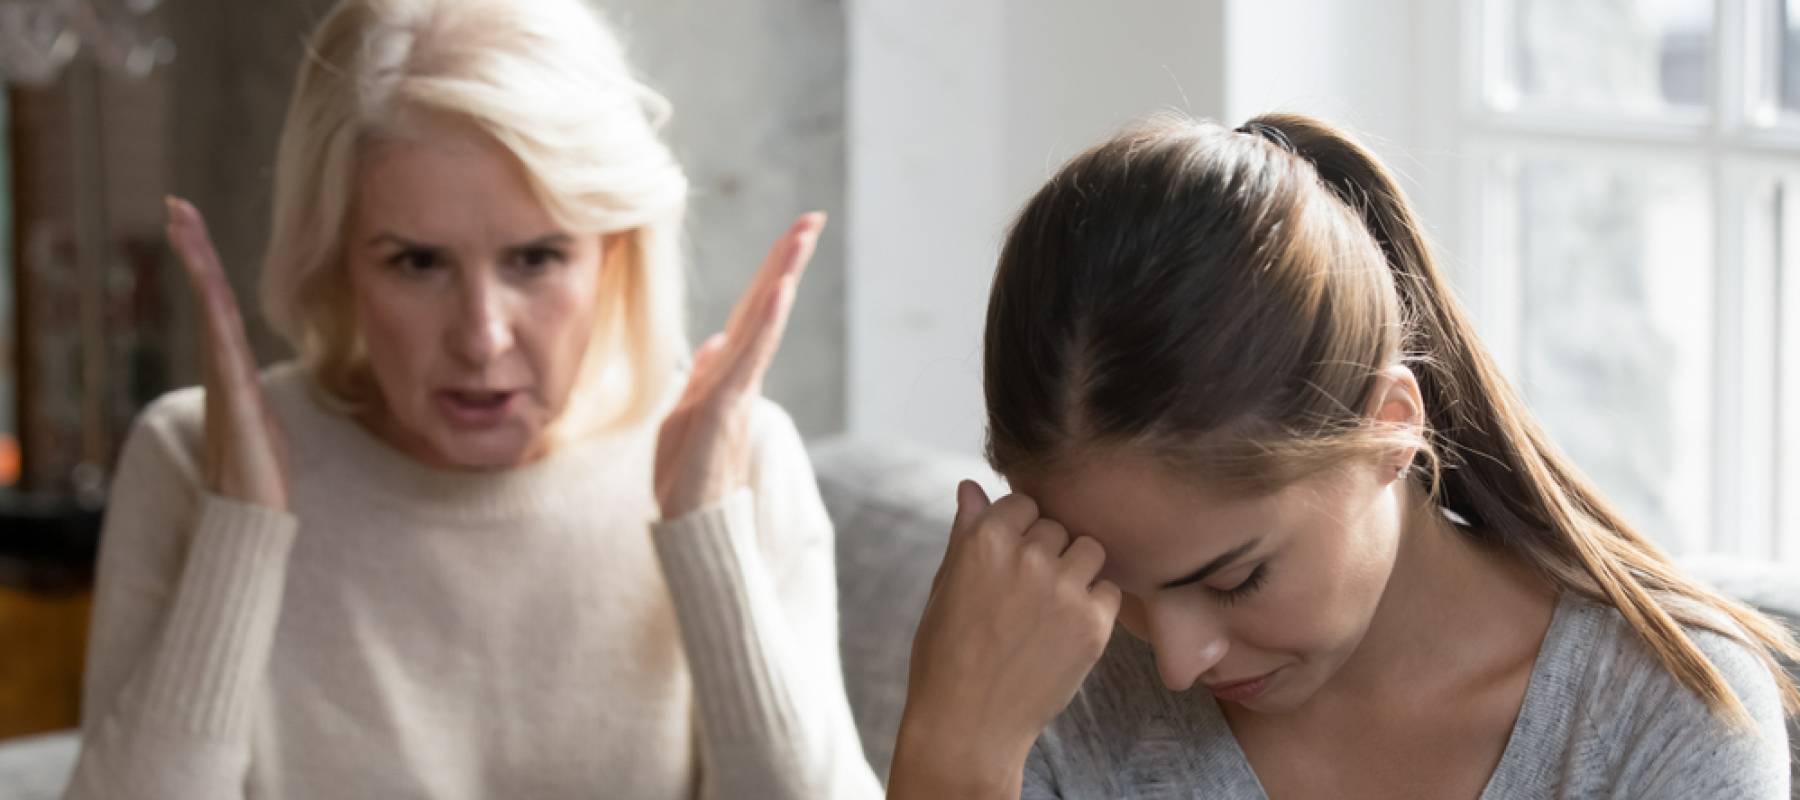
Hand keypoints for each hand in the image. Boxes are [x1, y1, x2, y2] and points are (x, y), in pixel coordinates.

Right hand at [165, 197, 289, 509]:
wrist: (250, 519)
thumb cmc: (260, 477)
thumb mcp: (264, 424)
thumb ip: (256, 401)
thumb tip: (255, 390)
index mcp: (233, 372)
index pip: (221, 308)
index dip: (209, 267)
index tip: (192, 225)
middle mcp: (223, 371)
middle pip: (210, 298)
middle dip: (194, 250)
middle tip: (176, 205)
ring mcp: (225, 384)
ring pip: (212, 313)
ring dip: (200, 267)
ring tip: (183, 224)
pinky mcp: (235, 403)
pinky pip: (223, 347)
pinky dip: (214, 312)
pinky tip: (208, 284)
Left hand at [653, 213, 823, 519]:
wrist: (688, 533)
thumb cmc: (686, 482)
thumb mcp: (682, 419)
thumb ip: (701, 379)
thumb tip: (713, 342)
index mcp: (726, 377)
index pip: (749, 314)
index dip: (769, 273)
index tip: (793, 232)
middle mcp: (737, 379)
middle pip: (763, 308)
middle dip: (786, 261)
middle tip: (813, 218)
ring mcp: (734, 394)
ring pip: (761, 326)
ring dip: (781, 279)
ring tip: (802, 239)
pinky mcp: (725, 413)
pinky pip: (746, 359)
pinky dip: (764, 324)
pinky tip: (779, 293)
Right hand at [889, 482, 1119, 796]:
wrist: (968, 726)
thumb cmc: (946, 656)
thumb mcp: (944, 587)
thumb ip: (965, 532)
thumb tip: (970, 485)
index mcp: (983, 540)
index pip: (1023, 503)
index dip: (1018, 532)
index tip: (1008, 565)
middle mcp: (1026, 556)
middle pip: (1057, 527)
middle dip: (1046, 553)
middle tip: (1024, 598)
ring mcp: (1063, 588)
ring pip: (1089, 551)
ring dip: (1076, 572)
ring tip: (1049, 610)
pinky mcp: (1092, 623)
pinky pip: (1108, 590)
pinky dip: (1094, 606)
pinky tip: (1064, 632)